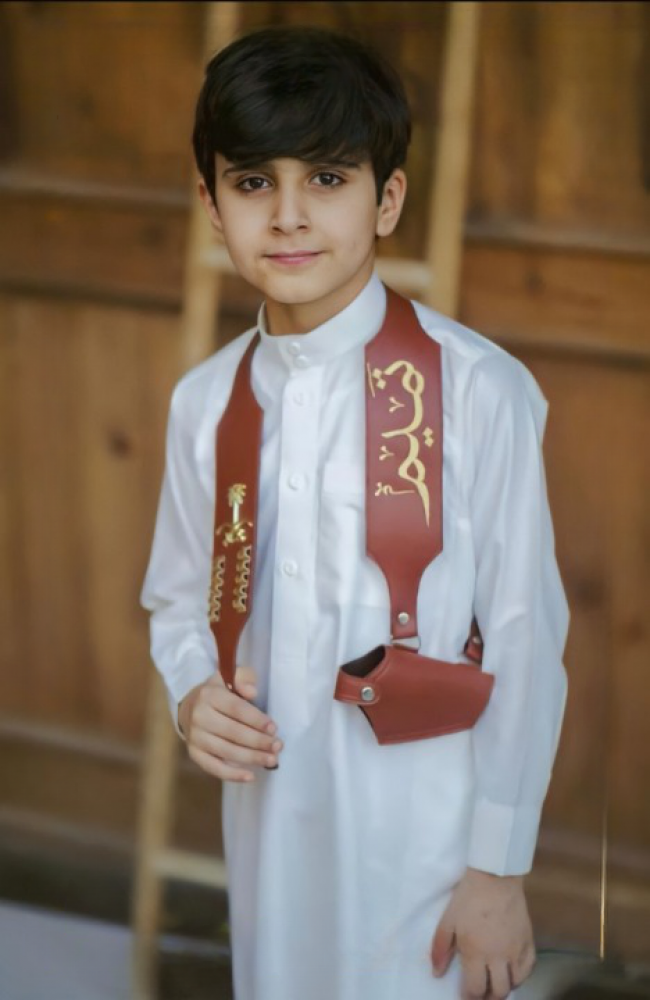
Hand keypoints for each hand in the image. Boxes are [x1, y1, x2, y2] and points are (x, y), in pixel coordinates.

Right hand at [178, 666, 281, 781]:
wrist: (189, 708)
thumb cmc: (218, 692)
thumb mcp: (230, 677)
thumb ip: (244, 678)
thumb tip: (252, 692)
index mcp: (209, 695)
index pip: (236, 709)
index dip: (256, 719)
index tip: (274, 728)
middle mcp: (199, 716)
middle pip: (233, 732)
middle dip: (258, 741)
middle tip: (278, 746)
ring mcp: (195, 737)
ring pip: (226, 751)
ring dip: (251, 758)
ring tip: (272, 760)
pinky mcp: (194, 754)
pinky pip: (213, 767)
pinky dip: (232, 774)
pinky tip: (250, 776)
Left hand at [431, 868, 535, 999]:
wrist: (495, 876)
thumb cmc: (468, 897)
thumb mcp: (448, 921)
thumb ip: (441, 948)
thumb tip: (437, 974)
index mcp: (476, 953)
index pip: (475, 989)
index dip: (469, 997)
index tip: (465, 996)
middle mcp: (498, 957)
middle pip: (497, 992)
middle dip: (487, 997)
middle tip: (480, 993)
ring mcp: (516, 950)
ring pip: (514, 983)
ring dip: (504, 988)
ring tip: (495, 983)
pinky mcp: (528, 941)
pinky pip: (528, 968)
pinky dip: (520, 976)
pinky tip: (512, 973)